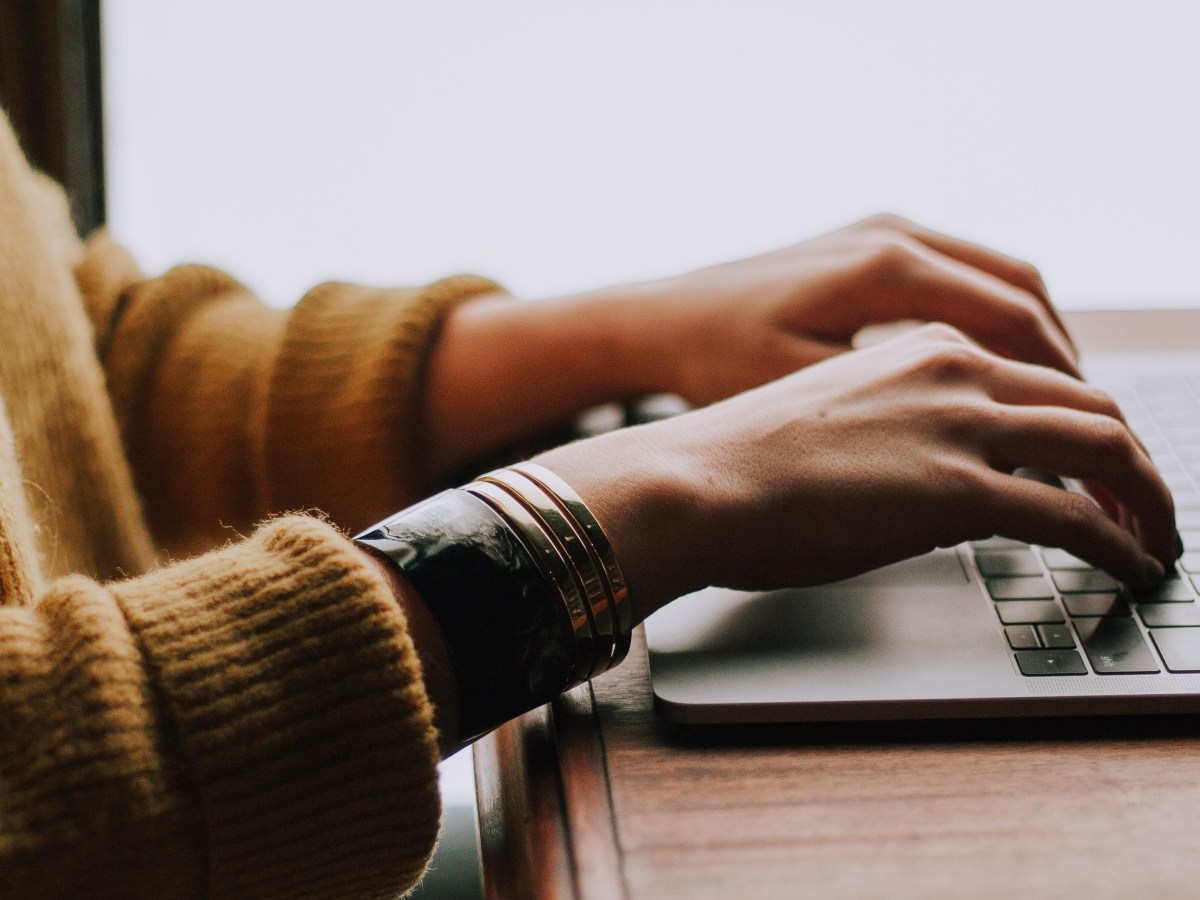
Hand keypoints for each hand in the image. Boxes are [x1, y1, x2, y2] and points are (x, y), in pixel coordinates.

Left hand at [422, 215, 1071, 481]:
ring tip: (1050, 397)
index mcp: (885, 268)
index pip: (1012, 317)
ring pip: (995, 275)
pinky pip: (957, 272)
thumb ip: (891, 407)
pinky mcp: (864, 244)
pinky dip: (991, 315)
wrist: (656, 321)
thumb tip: (973, 439)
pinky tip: (990, 365)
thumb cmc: (714, 361)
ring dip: (1031, 332)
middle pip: (1020, 288)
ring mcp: (879, 232)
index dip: (1058, 377)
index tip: (1082, 428)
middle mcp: (891, 235)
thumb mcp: (805, 394)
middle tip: (1083, 419)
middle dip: (1060, 355)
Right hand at [537, 324, 1176, 621]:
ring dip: (1146, 499)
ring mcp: (960, 424)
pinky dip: (1120, 544)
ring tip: (1157, 539)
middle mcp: (954, 368)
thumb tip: (927, 479)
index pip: (1040, 374)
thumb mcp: (833, 416)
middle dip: (1135, 461)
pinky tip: (1130, 566)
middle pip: (1090, 403)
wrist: (693, 479)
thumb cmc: (739, 458)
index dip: (1086, 422)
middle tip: (1149, 505)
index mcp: (922, 345)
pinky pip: (1074, 517)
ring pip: (1104, 448)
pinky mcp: (957, 489)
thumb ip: (898, 426)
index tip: (1099, 463)